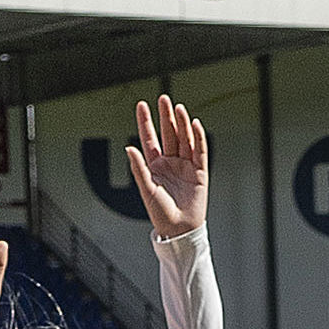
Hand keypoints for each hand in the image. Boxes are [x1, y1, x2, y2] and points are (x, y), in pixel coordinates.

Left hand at [125, 95, 208, 237]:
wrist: (179, 229)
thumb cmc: (160, 213)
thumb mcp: (145, 189)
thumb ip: (138, 167)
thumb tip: (128, 147)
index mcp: (154, 165)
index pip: (149, 138)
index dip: (146, 122)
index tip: (141, 105)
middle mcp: (170, 162)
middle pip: (169, 133)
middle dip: (166, 116)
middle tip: (164, 98)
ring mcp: (185, 165)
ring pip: (184, 138)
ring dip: (182, 123)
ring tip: (178, 108)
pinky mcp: (200, 171)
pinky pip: (200, 150)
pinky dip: (198, 137)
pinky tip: (194, 125)